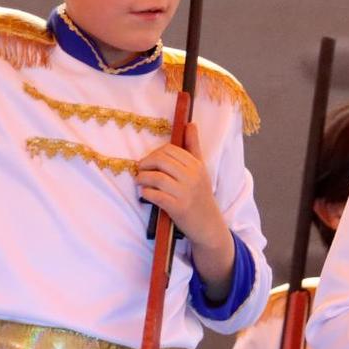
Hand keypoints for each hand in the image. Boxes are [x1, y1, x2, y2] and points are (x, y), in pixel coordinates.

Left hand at [137, 122, 234, 294]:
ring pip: (156, 177)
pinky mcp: (178, 208)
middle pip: (161, 160)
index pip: (170, 150)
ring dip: (143, 178)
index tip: (149, 161)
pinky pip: (155, 195)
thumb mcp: (201, 169)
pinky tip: (145, 194)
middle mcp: (192, 176)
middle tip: (140, 170)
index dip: (154, 153)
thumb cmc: (201, 195)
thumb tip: (190, 123)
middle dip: (146, 163)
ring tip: (140, 181)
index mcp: (197, 165)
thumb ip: (194, 146)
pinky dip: (146, 193)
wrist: (208, 225)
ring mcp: (185, 192)